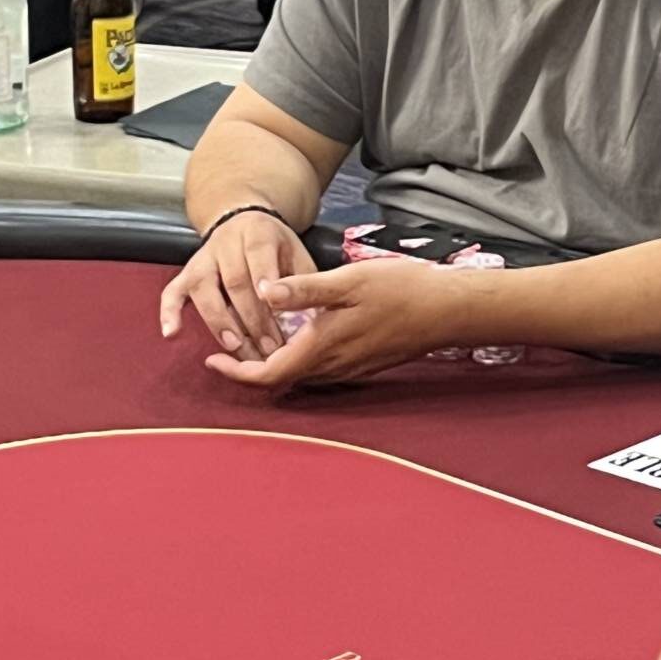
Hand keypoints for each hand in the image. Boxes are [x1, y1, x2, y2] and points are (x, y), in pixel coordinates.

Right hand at [159, 212, 316, 360]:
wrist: (244, 221)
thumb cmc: (276, 247)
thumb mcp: (296, 253)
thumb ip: (302, 282)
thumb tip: (309, 320)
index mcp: (258, 232)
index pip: (259, 255)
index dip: (264, 278)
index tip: (272, 303)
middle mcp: (226, 243)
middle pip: (234, 281)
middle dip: (251, 317)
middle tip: (268, 347)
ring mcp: (202, 258)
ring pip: (204, 288)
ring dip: (219, 320)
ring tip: (234, 347)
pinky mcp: (186, 272)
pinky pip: (172, 291)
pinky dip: (169, 312)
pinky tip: (172, 334)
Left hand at [202, 257, 465, 388]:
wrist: (448, 310)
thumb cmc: (402, 290)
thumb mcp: (347, 281)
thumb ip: (303, 290)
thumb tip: (262, 293)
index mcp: (322, 347)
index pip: (267, 374)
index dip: (236, 373)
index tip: (213, 361)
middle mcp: (334, 367)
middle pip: (281, 378)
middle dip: (251, 366)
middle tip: (229, 346)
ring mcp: (351, 369)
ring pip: (302, 376)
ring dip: (277, 363)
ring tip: (260, 339)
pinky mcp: (365, 364)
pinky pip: (323, 370)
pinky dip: (302, 359)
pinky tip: (303, 336)